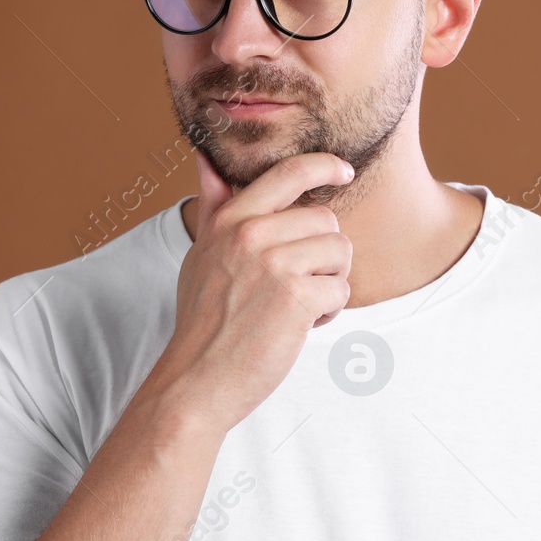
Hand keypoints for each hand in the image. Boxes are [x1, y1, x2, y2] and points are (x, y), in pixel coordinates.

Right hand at [146, 149, 354, 434]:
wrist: (196, 379)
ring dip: (330, 282)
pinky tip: (300, 326)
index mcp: (230, 221)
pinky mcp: (295, 298)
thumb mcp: (200, 254)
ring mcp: (274, 265)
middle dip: (324, 254)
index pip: (288, 173)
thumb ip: (214, 207)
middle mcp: (251, 235)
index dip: (323, 165)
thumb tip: (207, 161)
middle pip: (326, 220)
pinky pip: (341, 289)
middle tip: (298, 284)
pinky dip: (329, 312)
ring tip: (297, 306)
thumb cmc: (202, 321)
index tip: (344, 170)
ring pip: (339, 252)